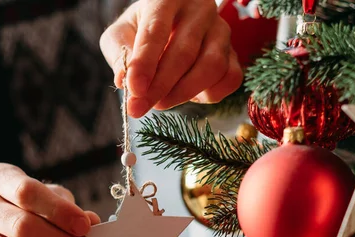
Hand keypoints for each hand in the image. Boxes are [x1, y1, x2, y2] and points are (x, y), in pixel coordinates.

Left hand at [100, 0, 242, 117]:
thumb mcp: (121, 35)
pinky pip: (231, 78)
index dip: (144, 64)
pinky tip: (192, 96)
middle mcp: (200, 10)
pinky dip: (211, 95)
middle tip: (141, 107)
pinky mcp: (234, 53)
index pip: (156, 31)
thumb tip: (126, 80)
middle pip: (184, 53)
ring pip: (211, 67)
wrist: (172, 27)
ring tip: (162, 102)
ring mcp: (221, 31)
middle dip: (161, 86)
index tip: (134, 90)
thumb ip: (120, 54)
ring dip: (184, 93)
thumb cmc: (143, 31)